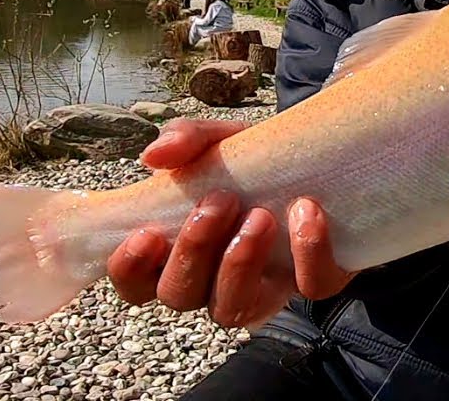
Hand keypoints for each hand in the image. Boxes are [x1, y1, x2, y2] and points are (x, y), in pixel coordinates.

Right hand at [105, 118, 356, 327]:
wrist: (317, 153)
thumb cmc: (250, 158)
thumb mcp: (218, 139)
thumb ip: (186, 140)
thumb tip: (155, 156)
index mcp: (177, 250)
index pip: (135, 284)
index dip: (131, 269)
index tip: (146, 233)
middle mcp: (212, 280)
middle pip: (180, 295)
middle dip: (194, 251)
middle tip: (219, 201)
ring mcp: (262, 287)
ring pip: (234, 310)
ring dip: (240, 264)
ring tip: (260, 215)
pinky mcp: (313, 278)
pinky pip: (310, 286)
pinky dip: (309, 252)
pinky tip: (306, 211)